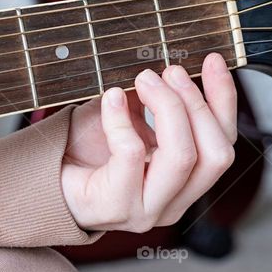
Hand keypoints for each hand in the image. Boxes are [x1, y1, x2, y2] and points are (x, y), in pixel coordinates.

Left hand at [60, 53, 237, 232]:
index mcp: (188, 182)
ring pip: (182, 156)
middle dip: (195, 104)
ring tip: (143, 80)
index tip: (212, 61)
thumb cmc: (91, 151)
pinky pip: (132, 154)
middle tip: (169, 71)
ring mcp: (148, 210)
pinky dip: (122, 118)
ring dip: (167, 107)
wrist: (47, 180)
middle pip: (213, 153)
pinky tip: (111, 98)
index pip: (224, 142)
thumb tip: (173, 65)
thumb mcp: (134, 119)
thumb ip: (158, 101)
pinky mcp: (116, 206)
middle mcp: (175, 202)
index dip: (224, 99)